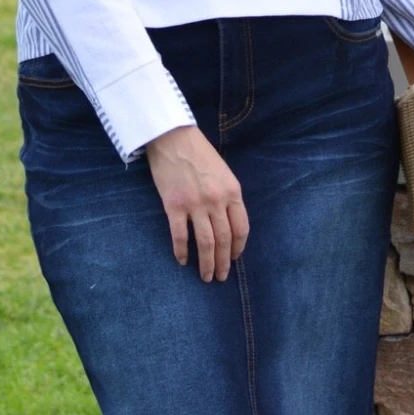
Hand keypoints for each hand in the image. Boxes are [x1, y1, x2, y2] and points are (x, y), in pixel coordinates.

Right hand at [145, 125, 248, 282]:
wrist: (172, 137)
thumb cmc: (199, 153)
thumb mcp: (223, 172)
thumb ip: (228, 196)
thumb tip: (228, 223)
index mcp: (232, 192)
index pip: (241, 228)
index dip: (238, 248)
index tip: (235, 259)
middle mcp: (216, 200)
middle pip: (224, 240)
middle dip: (224, 262)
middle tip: (220, 277)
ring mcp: (195, 204)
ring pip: (205, 243)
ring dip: (207, 264)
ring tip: (206, 277)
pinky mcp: (173, 206)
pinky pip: (180, 236)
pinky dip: (182, 251)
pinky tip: (183, 261)